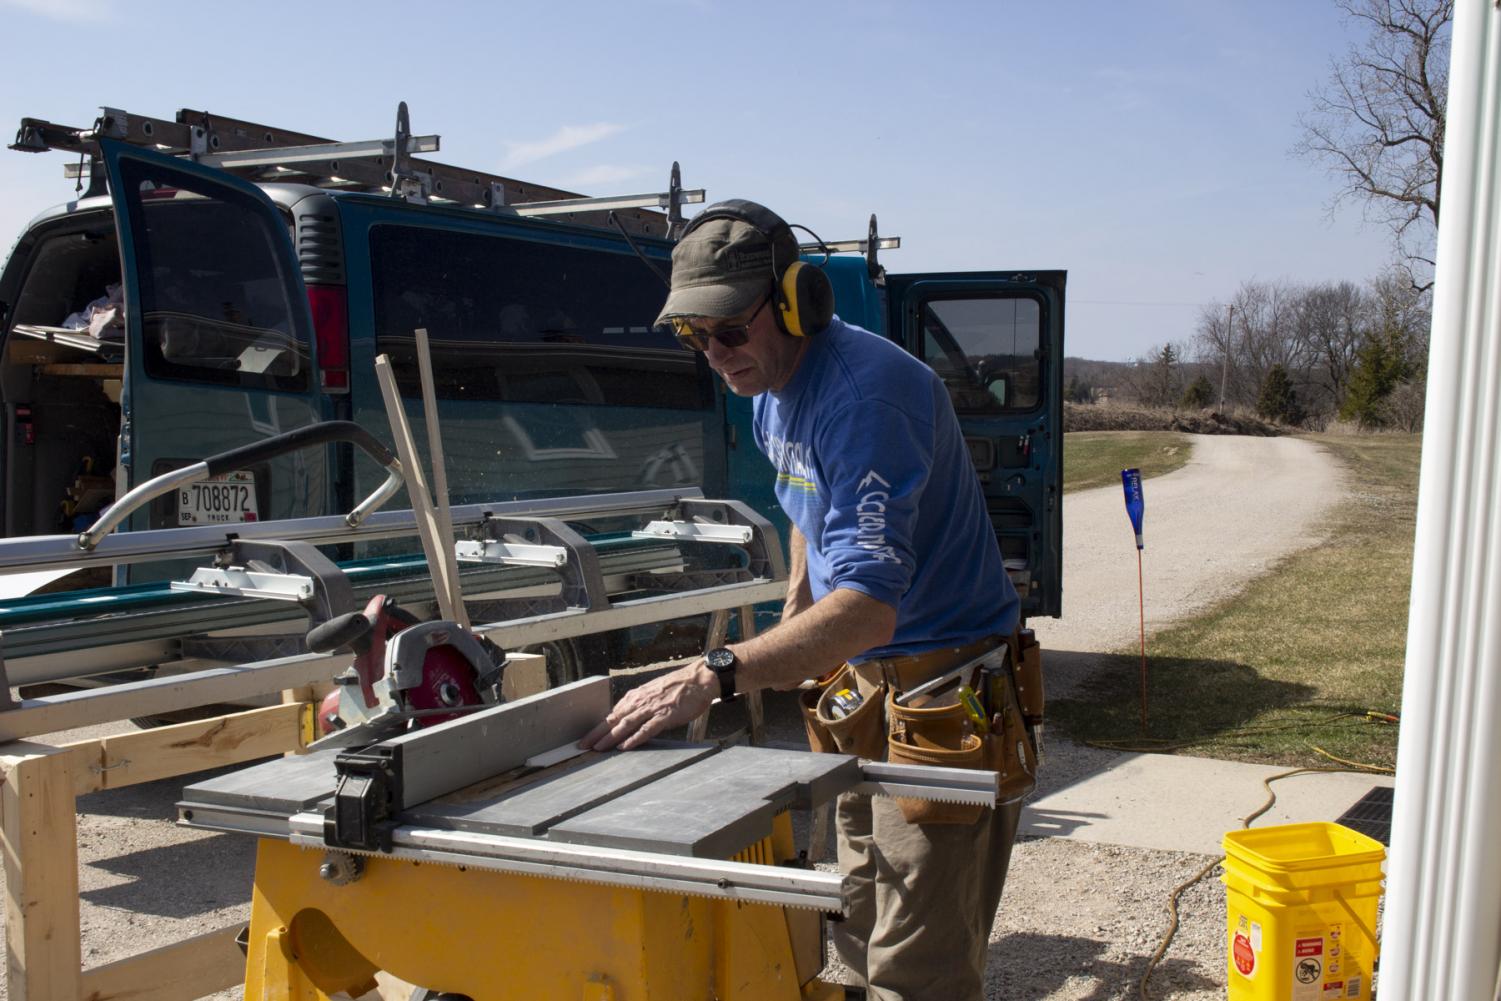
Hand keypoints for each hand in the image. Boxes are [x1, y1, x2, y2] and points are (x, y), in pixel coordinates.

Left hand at [578, 661, 718, 750]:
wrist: (698, 679)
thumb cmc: (679, 687)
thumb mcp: (654, 692)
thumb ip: (641, 704)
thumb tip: (629, 718)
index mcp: (636, 696)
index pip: (612, 714)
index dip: (598, 728)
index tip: (587, 738)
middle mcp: (640, 701)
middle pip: (614, 720)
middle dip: (597, 734)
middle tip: (583, 746)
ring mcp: (652, 708)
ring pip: (626, 724)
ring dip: (610, 738)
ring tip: (599, 748)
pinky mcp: (665, 715)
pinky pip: (647, 729)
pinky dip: (635, 738)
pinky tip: (625, 746)